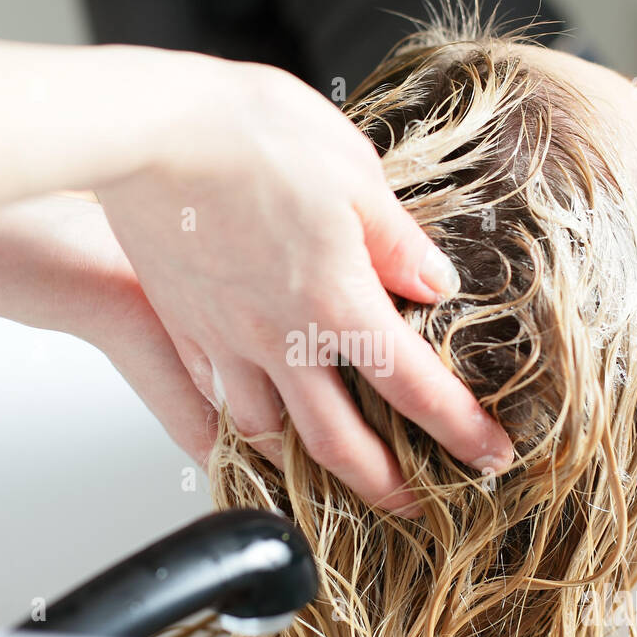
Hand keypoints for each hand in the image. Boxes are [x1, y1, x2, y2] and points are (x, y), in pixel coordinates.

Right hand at [96, 54, 513, 513]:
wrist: (147, 131)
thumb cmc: (247, 136)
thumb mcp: (355, 173)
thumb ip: (397, 241)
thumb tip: (433, 282)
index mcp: (336, 302)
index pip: (415, 389)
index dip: (461, 430)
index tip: (489, 455)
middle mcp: (280, 338)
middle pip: (338, 445)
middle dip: (383, 487)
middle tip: (410, 505)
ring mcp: (225, 340)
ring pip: (266, 434)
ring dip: (303, 466)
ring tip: (325, 472)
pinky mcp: (183, 325)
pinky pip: (212, 396)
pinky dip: (237, 420)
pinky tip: (247, 413)